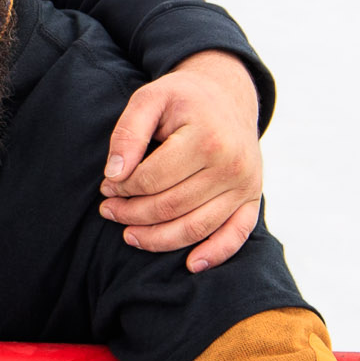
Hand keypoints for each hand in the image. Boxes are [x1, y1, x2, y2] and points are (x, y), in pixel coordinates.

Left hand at [100, 50, 263, 272]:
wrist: (227, 95)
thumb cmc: (183, 98)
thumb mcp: (150, 98)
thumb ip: (127, 132)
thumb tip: (113, 175)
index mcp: (206, 138)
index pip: (152, 179)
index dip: (122, 188)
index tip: (106, 186)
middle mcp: (231, 165)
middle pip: (171, 206)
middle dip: (131, 214)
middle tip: (109, 210)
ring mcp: (245, 185)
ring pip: (195, 227)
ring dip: (157, 239)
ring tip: (128, 235)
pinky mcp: (253, 198)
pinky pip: (236, 235)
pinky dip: (214, 254)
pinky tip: (189, 264)